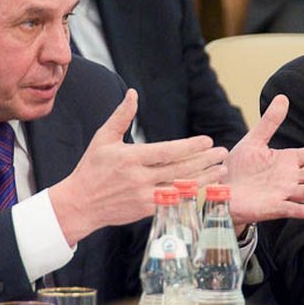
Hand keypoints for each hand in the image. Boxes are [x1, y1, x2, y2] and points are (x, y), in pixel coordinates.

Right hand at [49, 89, 228, 245]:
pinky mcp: (146, 211)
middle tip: (222, 153)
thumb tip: (133, 93)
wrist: (80, 203)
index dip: (190, 147)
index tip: (207, 141)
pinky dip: (191, 194)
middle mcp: (139, 178)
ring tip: (222, 170)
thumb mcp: (103, 138)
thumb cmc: (91, 168)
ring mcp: (144, 196)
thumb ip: (121, 116)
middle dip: (204, 161)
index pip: (167, 152)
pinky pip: (174, 201)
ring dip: (204, 178)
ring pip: (181, 187)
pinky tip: (206, 188)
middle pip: (180, 169)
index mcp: (130, 158)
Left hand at [224, 95, 303, 229]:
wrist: (222, 189)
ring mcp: (282, 193)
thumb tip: (282, 98)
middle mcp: (288, 178)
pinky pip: (287, 209)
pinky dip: (297, 210)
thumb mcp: (254, 141)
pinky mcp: (271, 207)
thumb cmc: (238, 166)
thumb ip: (269, 122)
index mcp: (286, 161)